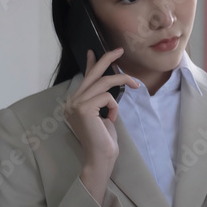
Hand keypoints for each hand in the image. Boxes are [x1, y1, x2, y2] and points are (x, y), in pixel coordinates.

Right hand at [64, 48, 138, 202]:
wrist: (101, 156)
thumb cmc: (104, 138)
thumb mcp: (104, 113)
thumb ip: (102, 98)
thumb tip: (109, 81)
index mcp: (74, 102)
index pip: (85, 78)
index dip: (91, 63)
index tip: (94, 51)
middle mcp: (71, 101)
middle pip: (93, 74)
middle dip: (107, 59)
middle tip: (119, 50)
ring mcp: (75, 105)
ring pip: (104, 82)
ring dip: (123, 81)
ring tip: (135, 86)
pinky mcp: (84, 109)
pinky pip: (108, 97)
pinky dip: (115, 106)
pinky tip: (111, 118)